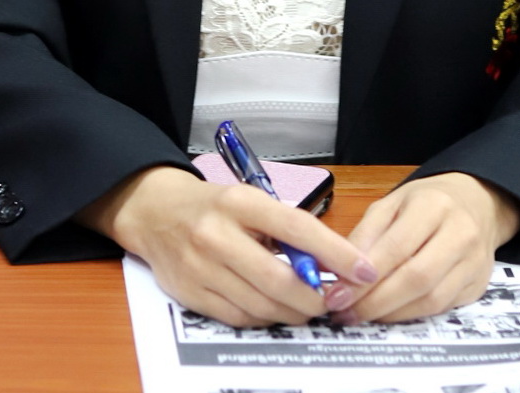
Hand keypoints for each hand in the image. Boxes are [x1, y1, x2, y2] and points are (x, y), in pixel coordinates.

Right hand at [79, 166, 377, 327]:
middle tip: (331, 300)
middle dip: (314, 297)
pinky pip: (239, 318)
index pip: (297, 228)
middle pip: (279, 279)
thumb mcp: (250, 200)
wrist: (156, 212)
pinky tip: (274, 309)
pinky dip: (264, 318)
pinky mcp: (191, 294)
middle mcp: (218, 234)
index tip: (363, 269)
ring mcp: (202, 267)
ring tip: (307, 306)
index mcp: (240, 202)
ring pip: (261, 305)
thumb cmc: (213, 206)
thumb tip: (330, 261)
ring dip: (292, 312)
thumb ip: (285, 228)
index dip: (335, 253)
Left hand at [324, 173, 519, 323]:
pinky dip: (411, 315)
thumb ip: (366, 234)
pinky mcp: (478, 286)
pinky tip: (390, 313)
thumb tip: (340, 272)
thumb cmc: (428, 202)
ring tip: (362, 315)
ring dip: (391, 314)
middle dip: (375, 302)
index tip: (337, 294)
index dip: (364, 277)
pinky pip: (442, 309)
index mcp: (433, 205)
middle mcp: (460, 233)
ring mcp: (473, 262)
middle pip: (417, 278)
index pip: (396, 247)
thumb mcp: (392, 203)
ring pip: (431, 300)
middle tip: (346, 312)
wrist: (477, 202)